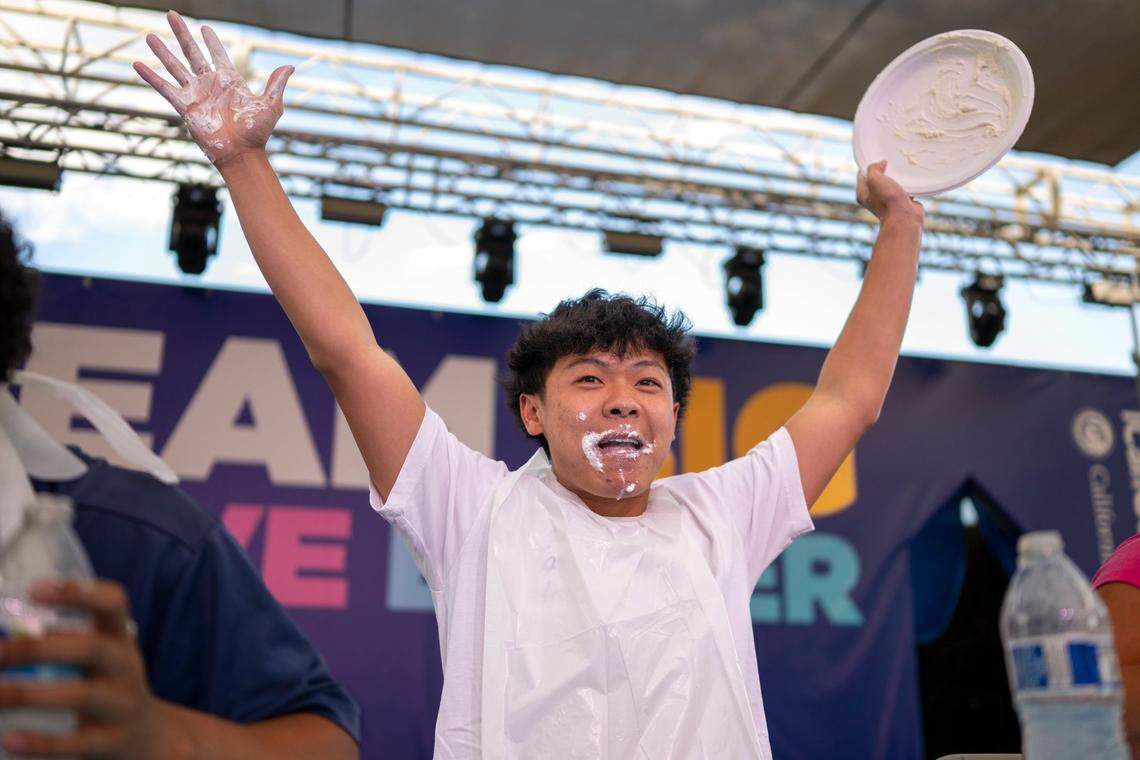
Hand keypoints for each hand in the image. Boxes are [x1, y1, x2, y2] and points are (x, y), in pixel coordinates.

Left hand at [0, 580, 169, 758]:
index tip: (34, 591)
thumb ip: (63, 642)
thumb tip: (8, 633)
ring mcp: (122, 704)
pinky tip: (8, 738)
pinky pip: (76, 742)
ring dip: (29, 694)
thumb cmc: (107, 687)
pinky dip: (40, 741)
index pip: (113, 603)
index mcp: (120, 637)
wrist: (146, 736)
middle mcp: (126, 666)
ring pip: (81, 695)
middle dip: (38, 649)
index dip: (78, 592)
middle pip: (91, 648)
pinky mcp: (112, 741)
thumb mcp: (99, 658)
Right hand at [133, 11, 292, 166]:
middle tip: (172, 14)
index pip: (218, 55)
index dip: (211, 42)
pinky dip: (151, 77)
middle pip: (192, 53)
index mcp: (230, 81)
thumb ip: (276, 84)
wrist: (242, 154)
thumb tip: (289, 65)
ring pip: (175, 67)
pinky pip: (165, 88)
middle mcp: (210, 84)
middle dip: (182, 34)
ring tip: (149, 35)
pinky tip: (137, 64)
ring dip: (163, 51)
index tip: (205, 28)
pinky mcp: (185, 107)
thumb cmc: (257, 133)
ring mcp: (196, 94)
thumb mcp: (270, 104)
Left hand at [857, 161, 923, 225]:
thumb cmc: (887, 199)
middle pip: (877, 178)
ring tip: (902, 168)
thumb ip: (873, 168)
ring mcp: (888, 199)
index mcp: (862, 193)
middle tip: (891, 161)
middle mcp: (873, 197)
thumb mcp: (874, 179)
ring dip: (897, 176)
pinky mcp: (901, 201)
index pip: (862, 174)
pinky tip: (910, 177)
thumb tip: (882, 163)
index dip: (868, 165)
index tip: (877, 157)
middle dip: (884, 169)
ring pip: (891, 182)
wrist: (904, 217)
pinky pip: (903, 188)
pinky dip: (907, 183)